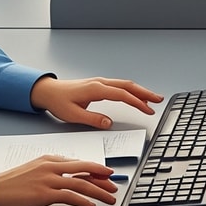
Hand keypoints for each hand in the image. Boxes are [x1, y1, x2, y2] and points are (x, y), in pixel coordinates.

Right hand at [0, 156, 118, 205]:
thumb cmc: (10, 184)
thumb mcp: (34, 171)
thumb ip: (51, 172)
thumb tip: (67, 180)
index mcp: (49, 159)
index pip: (79, 164)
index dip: (95, 171)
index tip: (106, 176)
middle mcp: (51, 166)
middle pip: (85, 170)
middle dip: (103, 178)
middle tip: (114, 185)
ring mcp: (48, 180)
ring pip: (81, 184)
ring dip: (98, 192)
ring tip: (108, 198)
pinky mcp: (44, 194)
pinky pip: (70, 196)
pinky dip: (83, 201)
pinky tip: (91, 205)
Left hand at [30, 75, 162, 126]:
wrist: (48, 91)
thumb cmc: (58, 101)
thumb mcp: (73, 115)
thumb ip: (92, 119)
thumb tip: (109, 122)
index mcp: (95, 89)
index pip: (122, 94)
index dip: (137, 102)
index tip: (148, 109)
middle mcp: (100, 83)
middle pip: (128, 86)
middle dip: (145, 93)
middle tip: (158, 100)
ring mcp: (100, 83)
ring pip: (125, 85)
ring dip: (139, 91)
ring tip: (152, 99)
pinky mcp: (99, 86)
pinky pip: (119, 86)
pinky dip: (131, 91)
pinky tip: (136, 97)